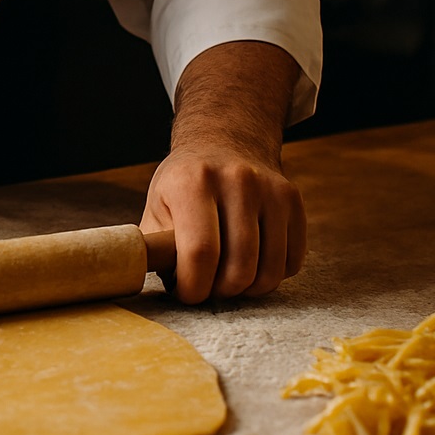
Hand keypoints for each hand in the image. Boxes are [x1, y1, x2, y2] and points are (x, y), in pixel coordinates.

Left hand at [141, 142, 305, 302]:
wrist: (224, 142)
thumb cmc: (184, 184)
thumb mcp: (157, 206)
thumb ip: (153, 246)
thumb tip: (141, 278)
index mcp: (193, 181)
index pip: (199, 254)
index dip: (193, 288)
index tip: (187, 292)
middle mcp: (236, 180)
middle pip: (238, 269)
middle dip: (220, 292)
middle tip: (208, 285)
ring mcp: (269, 188)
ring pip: (269, 272)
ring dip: (247, 289)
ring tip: (228, 276)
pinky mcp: (292, 200)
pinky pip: (291, 263)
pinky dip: (272, 275)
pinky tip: (253, 261)